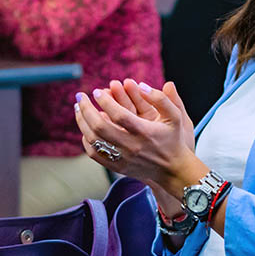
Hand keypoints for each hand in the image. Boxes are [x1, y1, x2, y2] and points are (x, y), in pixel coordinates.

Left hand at [73, 79, 203, 196]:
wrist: (173, 170)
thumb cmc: (174, 140)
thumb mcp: (176, 116)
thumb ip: (161, 98)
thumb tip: (141, 85)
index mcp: (145, 132)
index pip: (119, 115)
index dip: (105, 101)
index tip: (96, 91)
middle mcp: (131, 146)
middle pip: (100, 128)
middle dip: (86, 109)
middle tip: (81, 97)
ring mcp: (122, 159)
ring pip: (94, 141)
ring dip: (82, 123)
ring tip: (78, 108)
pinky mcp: (117, 167)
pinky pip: (94, 154)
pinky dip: (86, 140)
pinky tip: (86, 128)